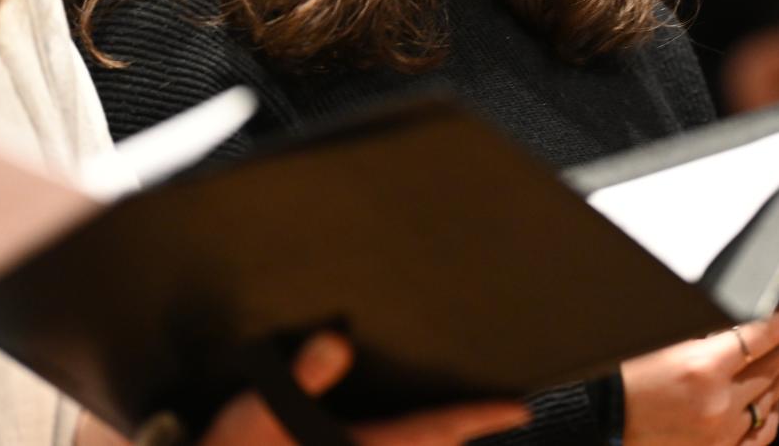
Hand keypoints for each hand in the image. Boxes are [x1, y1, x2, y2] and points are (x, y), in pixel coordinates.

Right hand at [75, 333, 530, 445]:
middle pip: (431, 443)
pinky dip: (404, 435)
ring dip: (434, 433)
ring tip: (460, 413)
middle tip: (502, 409)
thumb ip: (301, 375)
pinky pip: (384, 443)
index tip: (519, 406)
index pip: (434, 429)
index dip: (479, 416)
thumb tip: (338, 342)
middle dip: (464, 427)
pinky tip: (392, 422)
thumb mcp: (259, 410)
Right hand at [620, 283, 778, 445]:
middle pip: (778, 364)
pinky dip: (772, 412)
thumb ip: (704, 329)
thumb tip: (740, 311)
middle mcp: (718, 404)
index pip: (768, 331)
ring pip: (773, 397)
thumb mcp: (662, 337)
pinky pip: (758, 434)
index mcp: (702, 368)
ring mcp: (720, 434)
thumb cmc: (618, 375)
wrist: (596, 418)